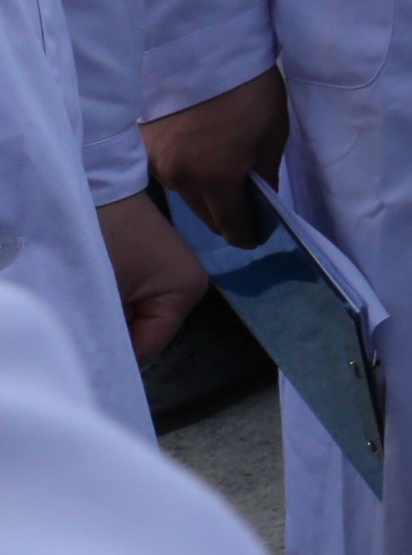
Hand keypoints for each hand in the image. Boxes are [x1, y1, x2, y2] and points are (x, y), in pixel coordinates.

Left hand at [95, 191, 211, 358]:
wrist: (94, 186)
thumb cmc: (104, 239)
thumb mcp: (103, 294)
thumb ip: (106, 336)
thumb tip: (99, 368)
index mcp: (187, 292)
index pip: (147, 347)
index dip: (113, 352)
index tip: (81, 346)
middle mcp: (188, 285)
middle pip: (143, 332)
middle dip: (111, 330)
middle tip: (80, 319)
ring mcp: (170, 273)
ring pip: (133, 317)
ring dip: (108, 314)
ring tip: (83, 300)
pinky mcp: (151, 264)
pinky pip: (130, 298)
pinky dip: (109, 298)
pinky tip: (91, 286)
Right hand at [143, 67, 287, 246]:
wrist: (203, 49)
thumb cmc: (249, 89)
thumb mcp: (272, 133)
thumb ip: (264, 175)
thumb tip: (262, 200)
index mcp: (214, 178)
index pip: (230, 226)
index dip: (248, 234)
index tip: (258, 234)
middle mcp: (179, 179)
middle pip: (205, 216)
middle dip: (227, 216)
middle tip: (247, 207)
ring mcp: (157, 164)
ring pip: (186, 196)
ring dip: (205, 194)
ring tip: (225, 176)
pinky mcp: (143, 147)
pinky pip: (170, 173)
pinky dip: (188, 172)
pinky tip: (202, 157)